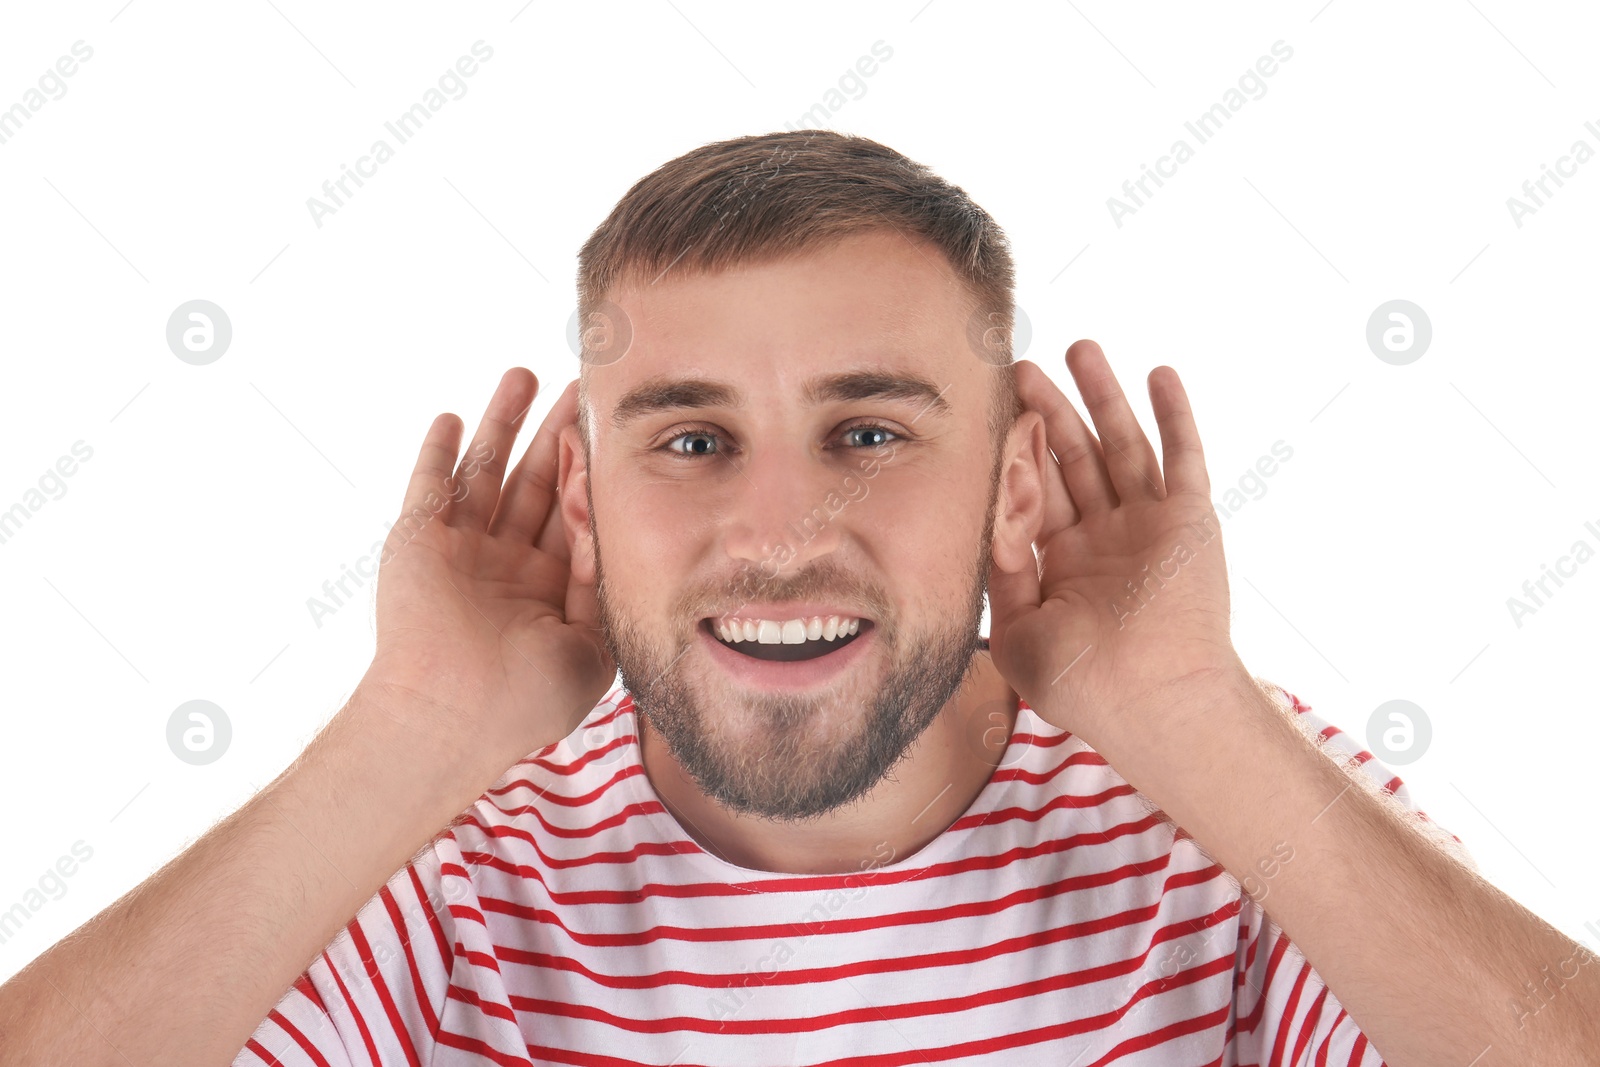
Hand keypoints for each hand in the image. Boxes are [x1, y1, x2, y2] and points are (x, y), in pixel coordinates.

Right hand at [361, 369, 615, 770]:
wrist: (454, 715)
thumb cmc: (526, 697)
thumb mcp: (591, 645)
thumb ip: (603, 585)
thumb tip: (609, 529)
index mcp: (547, 591)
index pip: (574, 519)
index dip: (591, 476)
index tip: (609, 433)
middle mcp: (505, 566)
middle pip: (536, 483)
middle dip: (557, 435)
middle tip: (579, 386)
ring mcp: (460, 552)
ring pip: (487, 472)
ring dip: (504, 424)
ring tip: (525, 375)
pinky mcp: (419, 542)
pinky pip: (429, 486)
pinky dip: (439, 451)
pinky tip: (453, 417)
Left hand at [987, 340, 1242, 739]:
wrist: (1152, 702)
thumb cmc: (1083, 684)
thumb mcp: (1016, 630)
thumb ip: (999, 574)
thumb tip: (982, 525)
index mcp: (1062, 562)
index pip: (1032, 491)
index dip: (1012, 455)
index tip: (991, 416)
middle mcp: (1104, 537)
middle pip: (1070, 457)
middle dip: (1046, 410)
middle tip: (1019, 366)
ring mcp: (1147, 524)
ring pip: (1121, 444)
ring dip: (1101, 396)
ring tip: (1079, 347)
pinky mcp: (1189, 518)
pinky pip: (1183, 455)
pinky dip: (1174, 414)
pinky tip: (1159, 373)